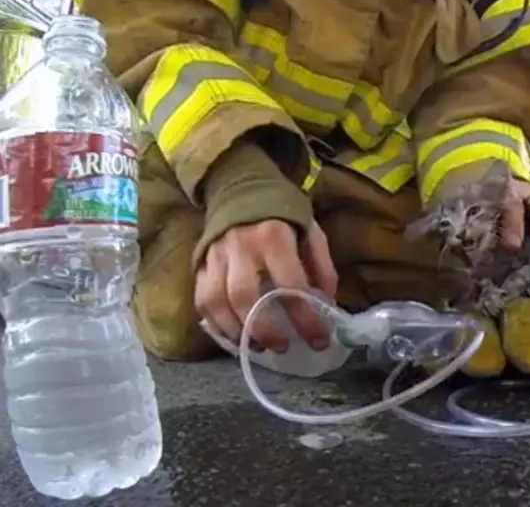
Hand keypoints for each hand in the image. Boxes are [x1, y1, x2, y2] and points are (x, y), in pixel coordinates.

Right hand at [194, 219, 338, 352]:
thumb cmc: (281, 212)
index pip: (291, 285)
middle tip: (282, 347)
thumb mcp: (311, 230)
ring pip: (216, 302)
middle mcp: (240, 247)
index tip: (319, 340)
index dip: (306, 318)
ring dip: (235, 331)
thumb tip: (327, 304)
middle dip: (264, 329)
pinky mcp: (199, 262)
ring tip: (256, 347)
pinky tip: (232, 336)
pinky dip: (215, 323)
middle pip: (245, 297)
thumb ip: (322, 266)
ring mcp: (215, 256)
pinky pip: (201, 299)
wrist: (240, 185)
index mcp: (274, 237)